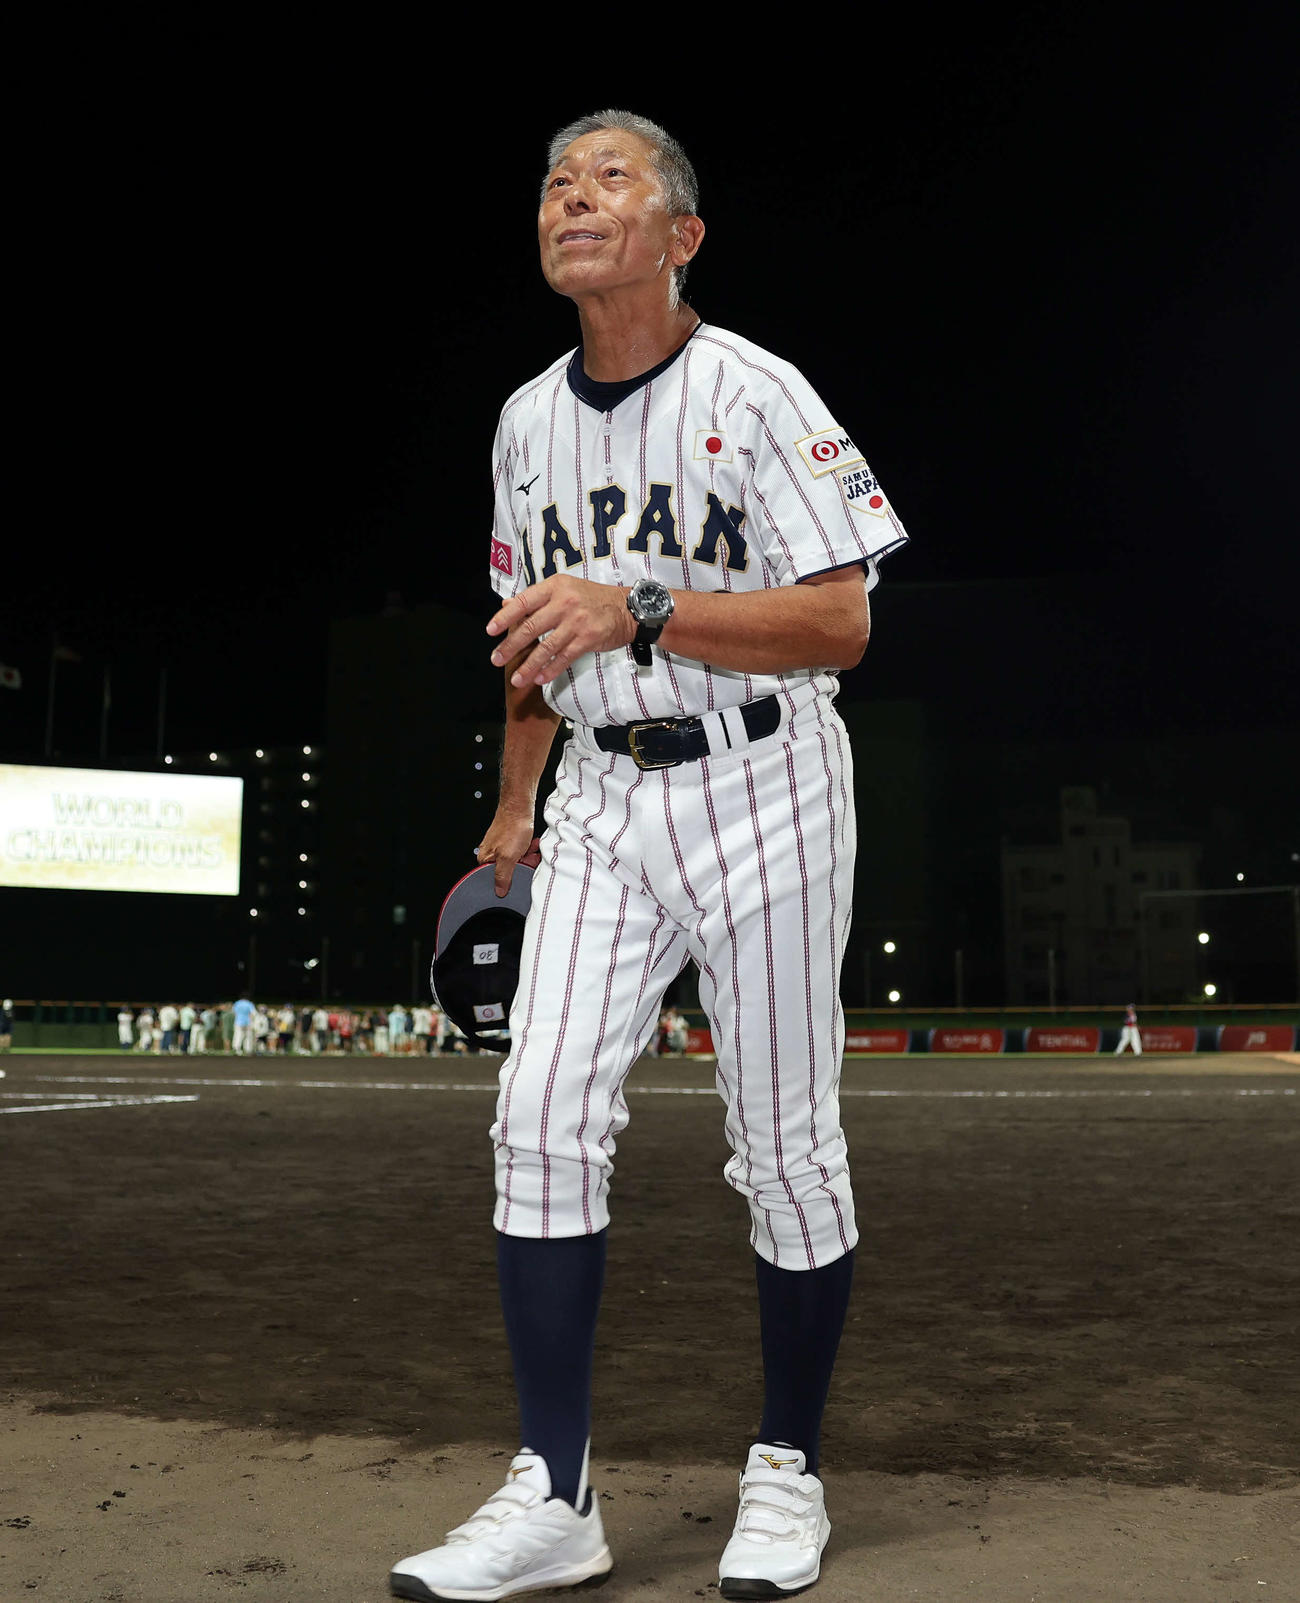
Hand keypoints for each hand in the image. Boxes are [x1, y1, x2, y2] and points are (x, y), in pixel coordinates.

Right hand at [475, 810, 539, 896]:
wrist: (519, 807)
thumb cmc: (512, 828)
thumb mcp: (508, 857)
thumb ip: (503, 877)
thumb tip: (499, 891)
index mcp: (485, 859)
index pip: (497, 879)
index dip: (512, 877)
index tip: (520, 871)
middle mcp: (491, 853)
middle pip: (509, 870)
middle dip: (523, 864)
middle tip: (527, 857)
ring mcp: (501, 846)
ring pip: (517, 860)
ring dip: (527, 855)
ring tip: (530, 848)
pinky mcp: (510, 840)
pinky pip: (521, 851)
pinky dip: (528, 848)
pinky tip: (532, 844)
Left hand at [487, 575, 635, 687]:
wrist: (627, 608)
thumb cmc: (593, 598)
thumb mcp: (564, 589)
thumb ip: (536, 599)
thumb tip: (507, 605)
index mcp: (554, 587)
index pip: (523, 602)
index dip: (505, 617)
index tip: (491, 631)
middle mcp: (564, 602)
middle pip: (531, 627)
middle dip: (511, 646)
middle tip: (497, 659)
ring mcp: (576, 621)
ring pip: (546, 647)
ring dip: (529, 665)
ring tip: (517, 679)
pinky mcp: (587, 638)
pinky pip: (564, 657)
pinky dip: (550, 670)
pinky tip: (540, 678)